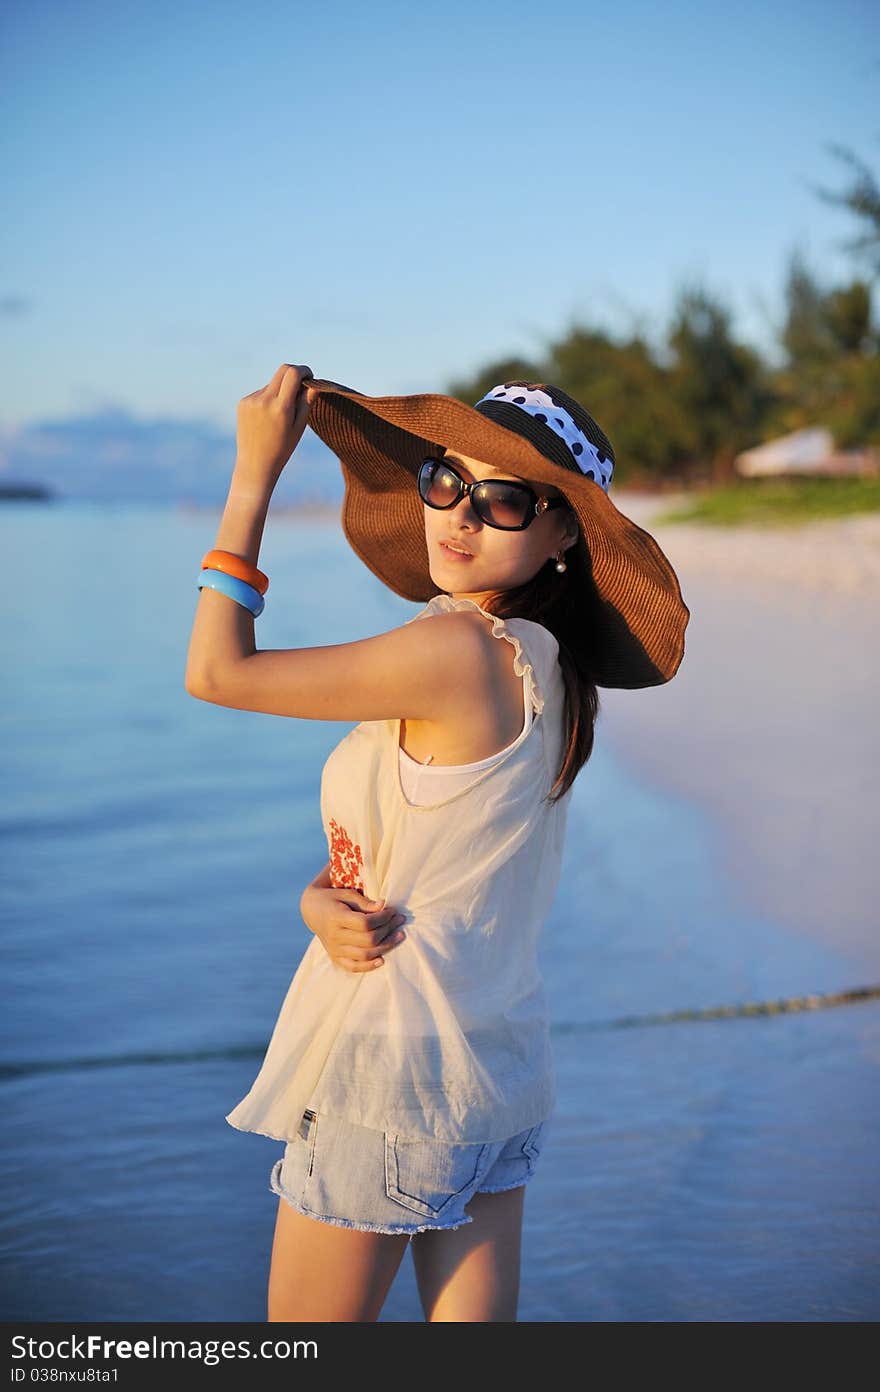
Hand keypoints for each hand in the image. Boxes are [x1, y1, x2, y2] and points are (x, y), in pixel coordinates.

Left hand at [234, 363, 317, 494]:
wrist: (255, 464)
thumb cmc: (282, 448)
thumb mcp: (299, 427)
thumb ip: (306, 402)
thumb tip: (313, 383)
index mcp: (280, 407)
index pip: (293, 373)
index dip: (304, 371)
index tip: (310, 377)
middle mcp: (264, 400)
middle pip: (282, 371)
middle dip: (294, 374)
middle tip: (301, 385)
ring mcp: (251, 400)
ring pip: (272, 383)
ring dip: (280, 390)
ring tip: (280, 415)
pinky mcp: (243, 403)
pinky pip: (261, 392)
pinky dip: (268, 398)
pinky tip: (267, 419)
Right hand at [300, 882, 407, 973]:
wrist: (312, 911)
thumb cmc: (333, 899)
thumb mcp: (347, 894)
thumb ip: (364, 903)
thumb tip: (383, 907)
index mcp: (336, 918)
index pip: (365, 923)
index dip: (383, 918)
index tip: (393, 911)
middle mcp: (334, 936)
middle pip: (368, 940)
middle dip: (388, 930)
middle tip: (399, 921)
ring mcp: (334, 949)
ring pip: (365, 955)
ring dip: (386, 947)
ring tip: (399, 936)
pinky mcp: (335, 957)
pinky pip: (354, 967)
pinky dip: (369, 966)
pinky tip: (382, 959)